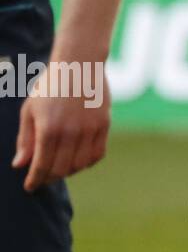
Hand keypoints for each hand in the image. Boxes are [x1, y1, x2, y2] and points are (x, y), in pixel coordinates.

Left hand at [12, 64, 110, 191]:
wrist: (80, 64)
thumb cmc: (50, 86)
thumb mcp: (30, 110)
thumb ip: (25, 140)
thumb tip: (19, 165)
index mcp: (48, 128)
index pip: (41, 166)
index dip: (34, 180)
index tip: (30, 187)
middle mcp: (71, 132)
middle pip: (61, 169)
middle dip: (49, 177)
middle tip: (43, 177)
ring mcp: (90, 129)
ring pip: (80, 165)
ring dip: (69, 171)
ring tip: (60, 167)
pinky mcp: (104, 124)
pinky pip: (97, 154)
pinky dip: (87, 162)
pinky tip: (78, 159)